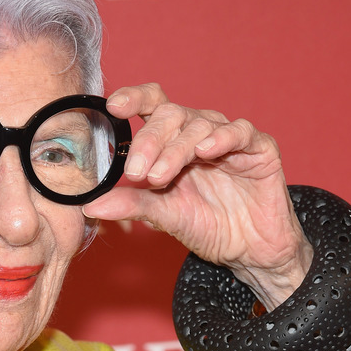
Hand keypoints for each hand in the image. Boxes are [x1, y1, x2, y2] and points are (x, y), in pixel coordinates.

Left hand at [83, 83, 312, 309]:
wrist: (248, 252)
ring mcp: (230, 139)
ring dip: (176, 149)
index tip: (114, 106)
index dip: (134, 98)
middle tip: (137, 172)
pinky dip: (222, 137)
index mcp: (172, 140)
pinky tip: (206, 150)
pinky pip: (241, 132)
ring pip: (199, 124)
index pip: (152, 105)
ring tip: (160, 176)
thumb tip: (90, 205)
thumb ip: (131, 204)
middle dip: (149, 140)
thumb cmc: (205, 226)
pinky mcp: (260, 149)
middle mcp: (199, 132)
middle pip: (171, 114)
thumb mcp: (162, 215)